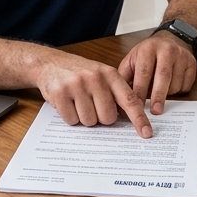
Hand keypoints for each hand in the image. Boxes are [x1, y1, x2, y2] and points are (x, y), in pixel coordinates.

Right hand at [36, 51, 151, 137]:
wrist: (50, 63)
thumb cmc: (80, 73)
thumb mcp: (101, 76)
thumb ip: (116, 93)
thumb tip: (129, 119)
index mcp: (110, 74)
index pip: (129, 100)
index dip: (139, 118)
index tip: (146, 133)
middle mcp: (95, 78)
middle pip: (107, 118)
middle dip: (100, 117)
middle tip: (91, 104)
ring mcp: (77, 84)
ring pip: (89, 121)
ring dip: (84, 117)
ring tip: (77, 101)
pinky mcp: (60, 93)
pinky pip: (71, 120)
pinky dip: (70, 117)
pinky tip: (67, 103)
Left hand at [118, 32, 196, 114]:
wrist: (171, 39)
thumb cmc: (148, 54)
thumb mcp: (132, 60)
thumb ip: (124, 79)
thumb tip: (120, 102)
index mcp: (147, 49)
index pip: (143, 73)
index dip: (139, 92)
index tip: (136, 107)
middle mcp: (166, 50)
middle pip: (163, 77)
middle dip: (158, 96)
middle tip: (155, 111)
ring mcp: (181, 56)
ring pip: (175, 84)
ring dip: (166, 95)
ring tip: (159, 91)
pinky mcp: (192, 63)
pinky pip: (185, 86)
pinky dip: (177, 91)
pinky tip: (171, 85)